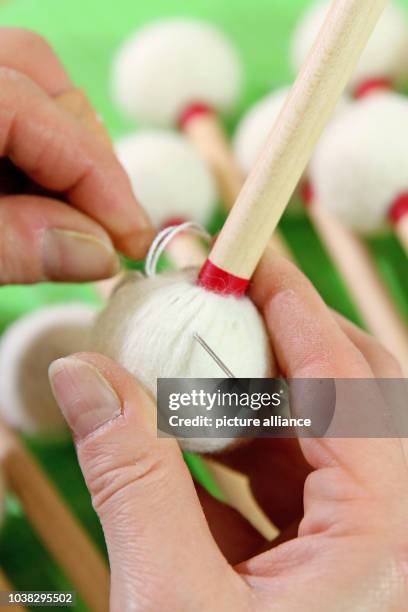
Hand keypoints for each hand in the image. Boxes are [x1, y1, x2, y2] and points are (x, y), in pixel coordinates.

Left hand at [0, 28, 152, 284]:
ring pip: (24, 92)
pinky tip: (29, 207)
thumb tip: (97, 255)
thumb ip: (16, 245)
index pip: (51, 116)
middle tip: (103, 222)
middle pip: (39, 78)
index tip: (134, 242)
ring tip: (66, 222)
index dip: (106, 184)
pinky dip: (27, 160)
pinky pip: (3, 114)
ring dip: (60, 157)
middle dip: (86, 152)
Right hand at [48, 249, 406, 610]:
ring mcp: (359, 548)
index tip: (250, 260)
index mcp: (383, 535)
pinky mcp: (323, 564)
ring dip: (250, 399)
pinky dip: (237, 452)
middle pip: (348, 397)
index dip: (296, 308)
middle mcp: (386, 533)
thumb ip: (130, 479)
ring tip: (190, 367)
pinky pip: (290, 483)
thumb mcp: (171, 599)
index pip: (349, 384)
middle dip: (279, 345)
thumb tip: (84, 375)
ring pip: (316, 439)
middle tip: (219, 307)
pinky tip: (186, 438)